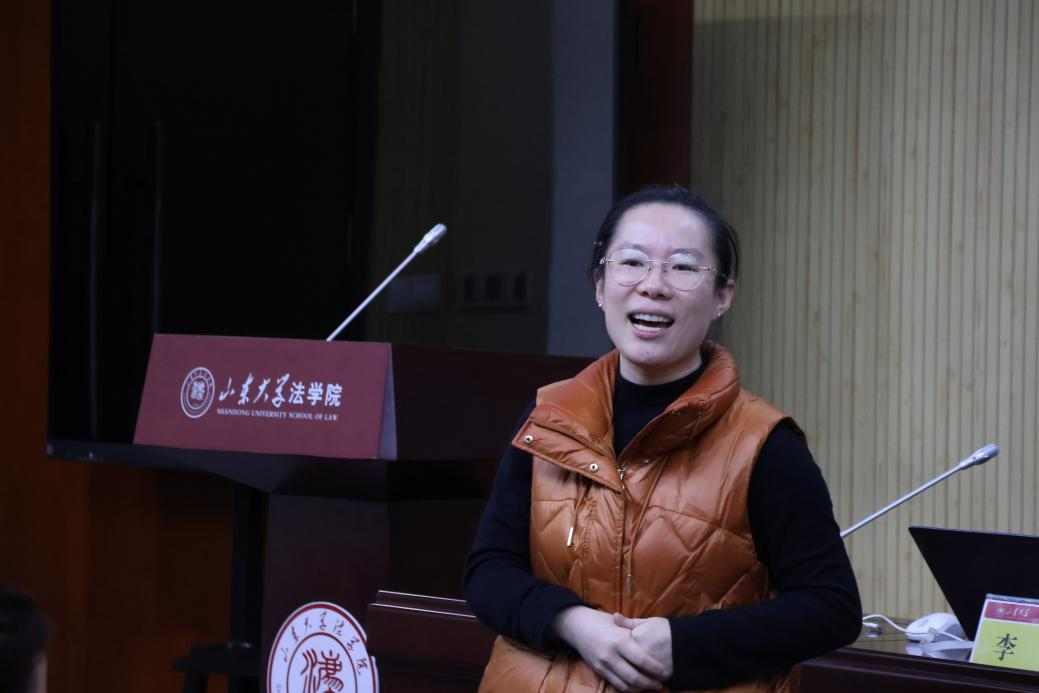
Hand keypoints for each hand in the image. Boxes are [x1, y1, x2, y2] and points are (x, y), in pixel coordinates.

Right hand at [551, 606, 667, 691]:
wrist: (577, 626)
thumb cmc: (601, 621)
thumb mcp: (619, 623)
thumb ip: (635, 630)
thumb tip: (653, 638)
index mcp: (619, 641)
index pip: (642, 660)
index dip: (656, 669)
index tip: (666, 672)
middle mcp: (610, 655)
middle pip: (634, 677)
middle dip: (650, 683)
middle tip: (661, 683)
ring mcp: (603, 665)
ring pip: (625, 685)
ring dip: (640, 688)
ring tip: (651, 686)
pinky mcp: (599, 671)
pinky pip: (616, 685)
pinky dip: (628, 688)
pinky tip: (637, 686)